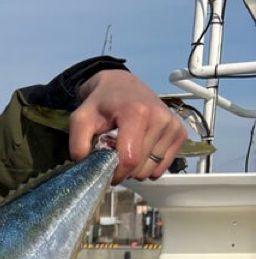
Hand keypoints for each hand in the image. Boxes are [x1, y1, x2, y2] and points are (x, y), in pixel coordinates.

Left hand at [69, 71, 185, 183]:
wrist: (122, 86)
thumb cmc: (102, 103)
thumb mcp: (81, 119)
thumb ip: (77, 143)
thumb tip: (86, 165)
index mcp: (136, 113)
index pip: (130, 159)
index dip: (116, 172)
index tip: (106, 169)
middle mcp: (159, 117)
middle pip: (140, 167)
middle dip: (123, 170)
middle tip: (114, 154)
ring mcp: (172, 125)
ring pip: (151, 169)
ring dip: (136, 169)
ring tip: (127, 149)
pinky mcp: (180, 132)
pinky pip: (164, 165)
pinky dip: (150, 165)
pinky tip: (141, 150)